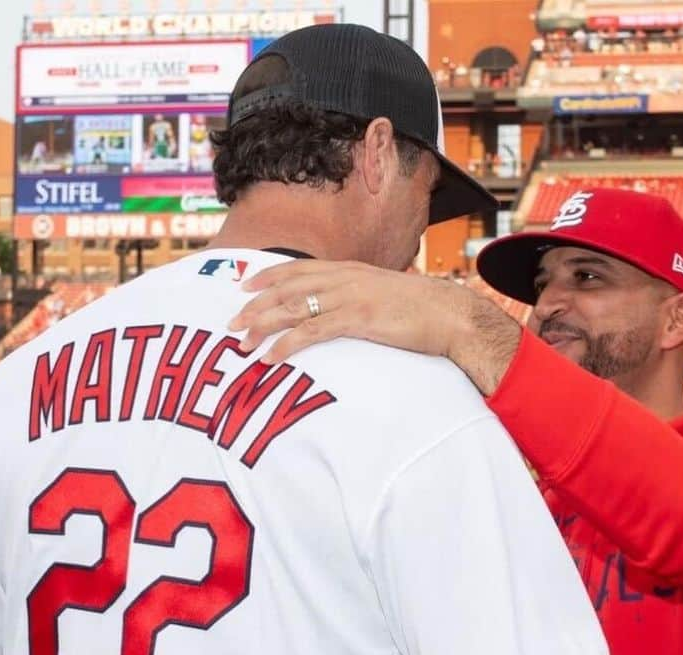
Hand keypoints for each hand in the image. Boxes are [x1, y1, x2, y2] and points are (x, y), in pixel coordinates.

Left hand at [229, 260, 521, 393]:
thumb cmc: (423, 311)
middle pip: (287, 288)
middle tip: (231, 324)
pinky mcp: (358, 320)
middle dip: (255, 305)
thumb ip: (362, 297)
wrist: (451, 315)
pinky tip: (272, 356)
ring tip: (242, 343)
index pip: (299, 269)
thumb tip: (348, 310)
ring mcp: (350, 297)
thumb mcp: (387, 295)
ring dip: (263, 326)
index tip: (244, 286)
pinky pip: (313, 331)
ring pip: (293, 308)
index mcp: (351, 270)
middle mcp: (345, 278)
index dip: (268, 276)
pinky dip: (287, 344)